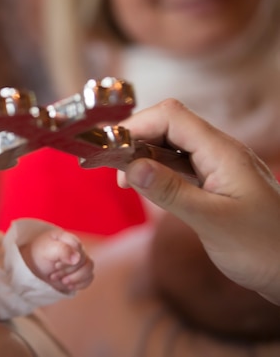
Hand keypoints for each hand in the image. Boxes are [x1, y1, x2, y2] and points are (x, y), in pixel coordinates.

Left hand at [21, 229, 93, 292]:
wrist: (32, 267)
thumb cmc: (38, 254)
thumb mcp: (46, 250)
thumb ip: (62, 250)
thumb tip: (78, 258)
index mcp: (69, 239)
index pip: (79, 248)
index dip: (69, 259)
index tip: (55, 265)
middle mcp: (77, 249)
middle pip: (85, 261)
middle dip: (68, 271)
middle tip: (53, 275)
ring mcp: (80, 262)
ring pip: (89, 270)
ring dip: (75, 278)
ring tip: (62, 281)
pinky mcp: (80, 273)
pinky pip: (89, 279)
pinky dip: (80, 284)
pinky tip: (68, 285)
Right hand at [117, 99, 279, 303]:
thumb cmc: (263, 249)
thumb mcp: (213, 222)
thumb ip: (170, 192)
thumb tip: (130, 167)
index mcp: (222, 152)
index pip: (171, 117)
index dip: (136, 125)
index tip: (108, 148)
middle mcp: (218, 152)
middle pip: (167, 126)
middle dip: (133, 138)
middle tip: (103, 162)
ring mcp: (216, 166)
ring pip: (169, 146)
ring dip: (141, 155)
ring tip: (116, 176)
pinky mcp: (212, 182)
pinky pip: (177, 165)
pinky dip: (154, 170)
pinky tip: (140, 184)